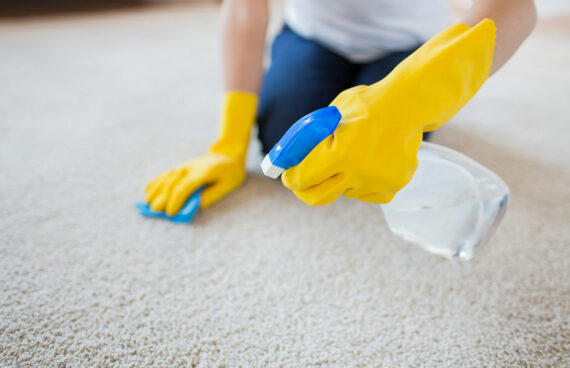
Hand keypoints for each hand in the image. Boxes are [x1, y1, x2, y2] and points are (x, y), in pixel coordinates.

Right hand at [143, 91, 256, 214]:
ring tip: (149, 205)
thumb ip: (211, 196)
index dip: (175, 201)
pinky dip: (155, 183)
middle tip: (157, 212)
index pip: (184, 187)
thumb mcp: (227, 186)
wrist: (227, 155)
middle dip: (162, 199)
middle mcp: (189, 169)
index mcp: (202, 174)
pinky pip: (164, 175)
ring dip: (155, 192)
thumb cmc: (230, 174)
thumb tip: (195, 206)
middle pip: (170, 184)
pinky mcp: (180, 167)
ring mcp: (183, 167)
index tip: (171, 213)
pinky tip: (148, 193)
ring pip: (164, 179)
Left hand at [282, 19, 495, 205]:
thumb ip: (310, 139)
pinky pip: (366, 194)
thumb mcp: (330, 115)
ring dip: (340, 179)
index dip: (290, 178)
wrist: (408, 106)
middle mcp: (356, 174)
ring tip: (353, 154)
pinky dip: (363, 183)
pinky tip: (369, 163)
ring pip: (343, 192)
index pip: (301, 179)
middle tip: (303, 182)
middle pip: (316, 197)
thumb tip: (289, 157)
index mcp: (339, 154)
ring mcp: (375, 183)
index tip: (287, 175)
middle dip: (304, 190)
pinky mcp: (391, 187)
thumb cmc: (365, 106)